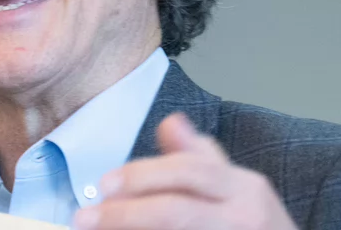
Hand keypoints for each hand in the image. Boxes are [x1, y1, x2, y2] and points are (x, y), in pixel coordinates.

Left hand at [71, 113, 297, 229]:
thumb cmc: (255, 224)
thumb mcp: (236, 186)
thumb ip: (200, 157)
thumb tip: (170, 121)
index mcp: (244, 189)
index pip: (189, 171)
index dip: (142, 175)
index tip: (104, 182)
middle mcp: (243, 217)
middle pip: (177, 211)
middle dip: (126, 213)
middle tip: (86, 217)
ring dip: (131, 229)